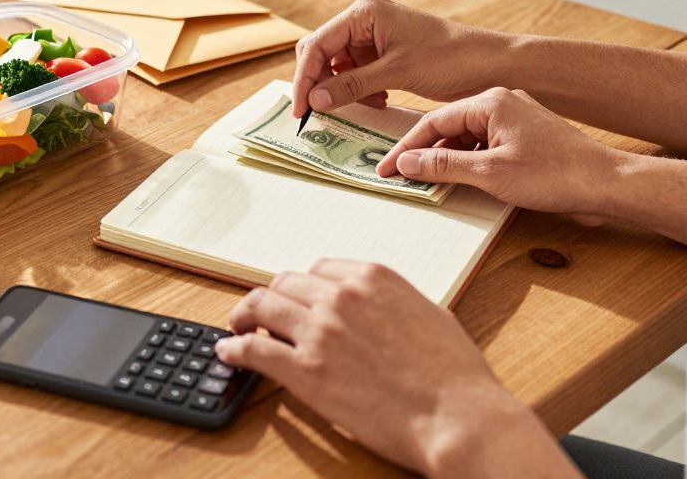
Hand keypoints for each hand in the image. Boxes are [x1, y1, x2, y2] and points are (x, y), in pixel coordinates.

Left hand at [215, 261, 574, 477]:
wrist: (458, 417)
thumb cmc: (455, 375)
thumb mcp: (429, 314)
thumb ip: (393, 302)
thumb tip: (378, 307)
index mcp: (373, 277)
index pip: (319, 269)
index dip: (304, 286)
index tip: (297, 298)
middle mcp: (342, 296)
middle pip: (286, 283)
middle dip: (272, 297)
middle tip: (263, 313)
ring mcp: (320, 331)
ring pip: (263, 306)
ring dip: (245, 315)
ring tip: (238, 326)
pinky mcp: (305, 370)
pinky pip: (255, 349)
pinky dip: (235, 348)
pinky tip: (228, 352)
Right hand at [293, 0, 509, 116]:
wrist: (487, 64)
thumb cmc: (449, 58)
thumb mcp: (395, 73)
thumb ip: (351, 85)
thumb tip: (315, 99)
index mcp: (364, 13)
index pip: (317, 45)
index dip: (304, 78)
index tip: (301, 109)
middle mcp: (364, 18)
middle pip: (322, 53)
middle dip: (320, 83)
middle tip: (320, 113)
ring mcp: (373, 34)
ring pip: (337, 65)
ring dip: (343, 89)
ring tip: (368, 104)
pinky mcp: (383, 50)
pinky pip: (356, 71)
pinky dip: (359, 89)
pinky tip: (378, 100)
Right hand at [378, 87, 619, 217]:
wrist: (606, 183)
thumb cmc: (554, 174)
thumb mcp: (490, 174)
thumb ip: (444, 165)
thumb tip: (408, 162)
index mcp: (490, 101)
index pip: (433, 121)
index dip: (406, 147)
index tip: (387, 168)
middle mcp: (502, 102)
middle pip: (448, 127)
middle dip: (425, 153)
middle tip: (402, 177)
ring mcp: (516, 118)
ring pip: (467, 137)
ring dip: (448, 160)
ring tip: (429, 183)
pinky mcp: (526, 136)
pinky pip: (485, 145)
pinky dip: (469, 162)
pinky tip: (462, 181)